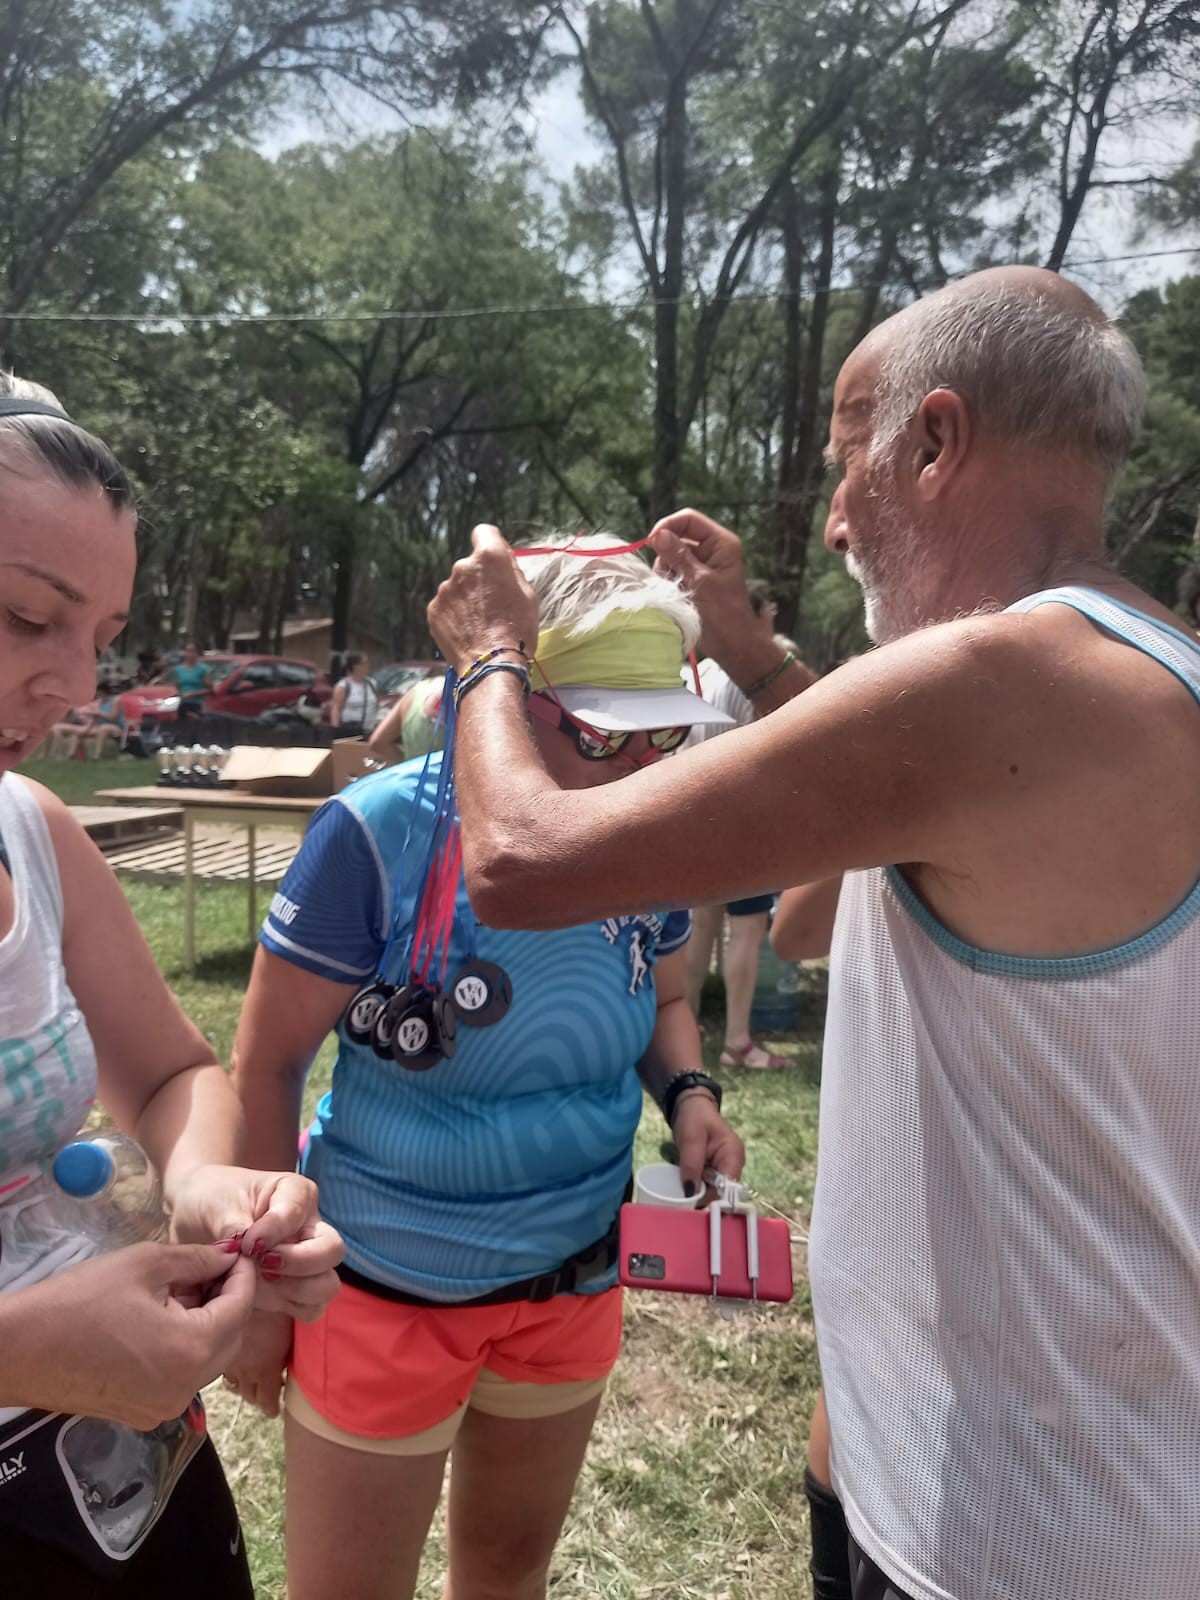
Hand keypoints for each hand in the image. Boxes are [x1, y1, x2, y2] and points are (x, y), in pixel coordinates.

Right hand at [3, 1243, 256, 1429]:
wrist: (19, 1349)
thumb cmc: (80, 1300)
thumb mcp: (146, 1265)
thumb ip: (197, 1260)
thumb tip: (228, 1258)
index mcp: (192, 1350)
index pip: (241, 1308)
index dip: (243, 1275)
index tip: (238, 1252)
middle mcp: (186, 1389)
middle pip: (231, 1339)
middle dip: (229, 1301)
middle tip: (210, 1269)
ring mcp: (164, 1408)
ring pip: (208, 1360)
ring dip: (207, 1324)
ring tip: (181, 1291)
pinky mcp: (143, 1415)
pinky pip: (182, 1377)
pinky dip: (184, 1347)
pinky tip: (161, 1320)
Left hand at [170, 1165, 343, 1321]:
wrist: (194, 1219)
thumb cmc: (211, 1200)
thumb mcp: (218, 1206)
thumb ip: (236, 1228)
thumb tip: (249, 1252)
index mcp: (296, 1194)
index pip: (300, 1212)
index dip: (274, 1231)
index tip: (246, 1243)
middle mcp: (309, 1228)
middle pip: (332, 1250)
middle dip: (299, 1262)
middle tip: (262, 1264)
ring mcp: (306, 1261)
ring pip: (327, 1284)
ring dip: (295, 1289)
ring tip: (259, 1281)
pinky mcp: (294, 1290)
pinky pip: (311, 1308)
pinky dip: (289, 1307)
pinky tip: (260, 1297)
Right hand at [223, 1308, 293, 1418]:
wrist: (250, 1286)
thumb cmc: (277, 1305)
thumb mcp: (291, 1331)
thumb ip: (287, 1354)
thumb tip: (287, 1363)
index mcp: (266, 1370)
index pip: (268, 1401)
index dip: (272, 1407)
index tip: (275, 1408)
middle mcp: (244, 1371)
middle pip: (249, 1396)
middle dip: (258, 1397)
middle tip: (266, 1391)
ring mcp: (226, 1360)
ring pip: (232, 1384)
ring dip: (242, 1385)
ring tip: (250, 1380)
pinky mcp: (213, 1348)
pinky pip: (220, 1367)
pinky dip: (229, 1369)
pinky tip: (234, 1361)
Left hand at [427, 524, 539, 673]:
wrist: (491, 665)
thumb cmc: (518, 630)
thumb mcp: (528, 595)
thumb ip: (511, 570)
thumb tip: (501, 558)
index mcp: (489, 558)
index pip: (484, 532)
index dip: (490, 545)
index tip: (494, 562)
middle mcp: (462, 567)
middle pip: (470, 565)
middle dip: (478, 579)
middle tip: (493, 604)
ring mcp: (444, 589)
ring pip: (457, 588)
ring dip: (465, 599)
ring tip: (480, 624)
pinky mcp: (433, 609)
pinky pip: (446, 606)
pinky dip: (454, 615)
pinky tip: (467, 632)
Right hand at [648, 509, 758, 666]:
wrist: (732, 643)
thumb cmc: (724, 613)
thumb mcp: (701, 582)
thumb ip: (679, 556)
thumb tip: (658, 535)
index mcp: (720, 543)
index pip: (689, 519)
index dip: (668, 526)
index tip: (652, 542)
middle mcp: (710, 550)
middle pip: (676, 536)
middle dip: (667, 555)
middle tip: (670, 576)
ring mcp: (699, 565)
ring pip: (669, 556)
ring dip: (666, 571)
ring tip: (677, 590)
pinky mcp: (690, 580)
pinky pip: (669, 571)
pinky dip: (667, 581)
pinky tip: (675, 594)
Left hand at [671, 1094, 744, 1198]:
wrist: (691, 1107)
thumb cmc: (694, 1117)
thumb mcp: (691, 1138)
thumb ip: (691, 1165)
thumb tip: (690, 1193)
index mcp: (733, 1156)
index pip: (728, 1188)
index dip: (711, 1199)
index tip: (690, 1206)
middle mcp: (732, 1166)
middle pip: (720, 1193)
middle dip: (701, 1199)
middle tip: (679, 1203)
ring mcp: (723, 1169)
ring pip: (711, 1192)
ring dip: (696, 1194)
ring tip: (677, 1197)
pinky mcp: (712, 1171)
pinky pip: (705, 1186)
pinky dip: (693, 1188)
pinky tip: (681, 1190)